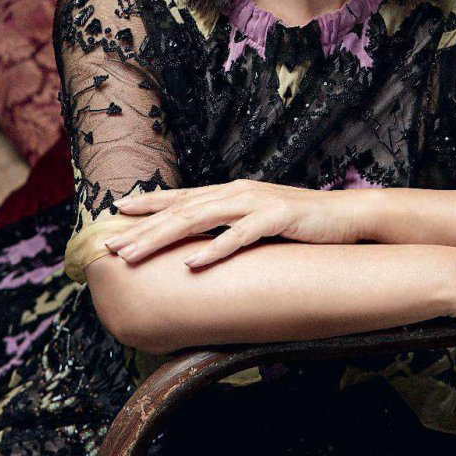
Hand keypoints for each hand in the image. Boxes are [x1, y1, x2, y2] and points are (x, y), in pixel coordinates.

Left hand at [104, 180, 365, 267]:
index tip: (115, 214)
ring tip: (135, 254)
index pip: (180, 197)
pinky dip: (214, 249)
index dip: (148, 204)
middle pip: (181, 209)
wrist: (345, 215)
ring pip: (199, 218)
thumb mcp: (257, 220)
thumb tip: (197, 244)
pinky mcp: (278, 218)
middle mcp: (237, 192)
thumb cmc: (299, 223)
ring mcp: (256, 203)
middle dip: (142, 229)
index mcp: (231, 192)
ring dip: (163, 237)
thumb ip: (229, 224)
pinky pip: (240, 235)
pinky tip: (192, 263)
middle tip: (110, 246)